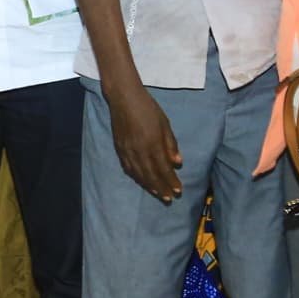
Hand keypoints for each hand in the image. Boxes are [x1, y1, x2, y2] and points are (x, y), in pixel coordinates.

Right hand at [105, 76, 182, 201]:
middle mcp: (139, 150)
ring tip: (158, 194)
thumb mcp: (165, 123)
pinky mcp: (119, 149)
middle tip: (169, 199)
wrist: (123, 98)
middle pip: (151, 175)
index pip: (163, 168)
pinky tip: (142, 182)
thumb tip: (177, 162)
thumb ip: (170, 144)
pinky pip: (128, 168)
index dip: (171, 181)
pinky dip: (136, 177)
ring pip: (139, 174)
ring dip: (149, 186)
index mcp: (152, 143)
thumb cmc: (148, 108)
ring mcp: (127, 151)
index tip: (178, 191)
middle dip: (161, 188)